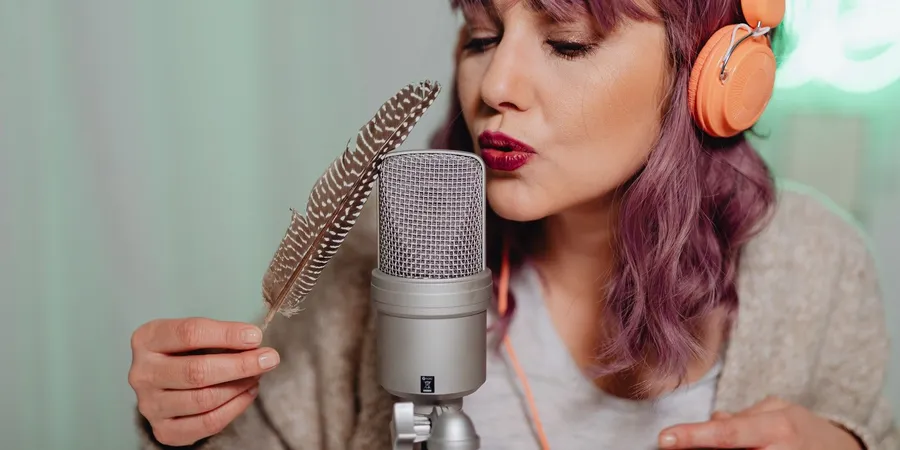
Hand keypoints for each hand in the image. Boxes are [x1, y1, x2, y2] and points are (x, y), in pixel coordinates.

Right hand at [128, 318, 280, 445]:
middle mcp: (142, 373)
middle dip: (240, 365)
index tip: (255, 337)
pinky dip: (235, 408)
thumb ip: (220, 336)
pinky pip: (206, 423)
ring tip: (258, 375)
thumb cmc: (185, 352)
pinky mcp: (163, 429)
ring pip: (203, 399)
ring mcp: (150, 405)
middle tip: (269, 359)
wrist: (164, 384)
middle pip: (196, 371)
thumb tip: (254, 343)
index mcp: (147, 339)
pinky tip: (248, 393)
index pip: (189, 333)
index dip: (226, 335)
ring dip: (239, 386)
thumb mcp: (195, 335)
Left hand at [658, 396, 863, 448]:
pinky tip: (741, 447)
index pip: (726, 433)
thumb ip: (741, 417)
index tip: (665, 439)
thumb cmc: (804, 428)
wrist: (844, 449)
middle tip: (681, 443)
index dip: (693, 436)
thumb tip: (711, 423)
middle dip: (703, 449)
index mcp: (776, 426)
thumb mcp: (776, 411)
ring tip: (730, 441)